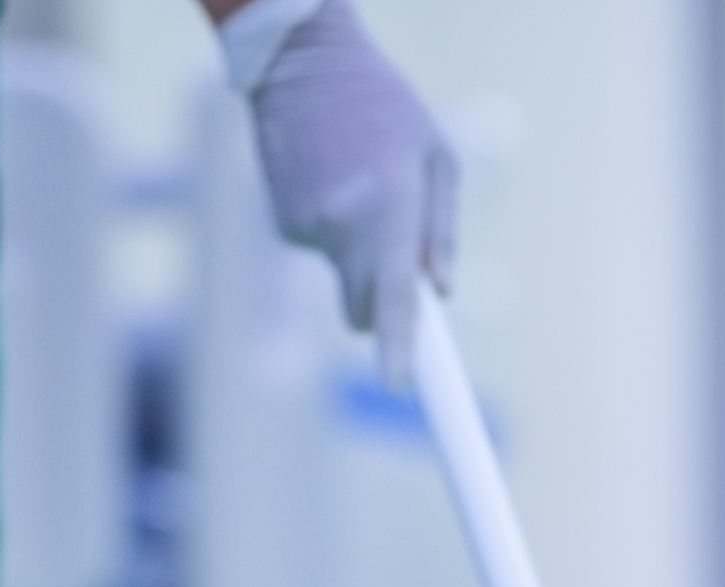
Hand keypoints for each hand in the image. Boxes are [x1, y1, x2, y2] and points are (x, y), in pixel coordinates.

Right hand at [221, 0, 457, 384]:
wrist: (300, 62)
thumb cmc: (383, 105)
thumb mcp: (436, 156)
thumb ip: (442, 231)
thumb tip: (440, 293)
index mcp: (389, 207)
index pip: (392, 294)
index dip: (397, 345)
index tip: (400, 386)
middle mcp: (342, 226)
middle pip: (362, 307)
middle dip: (380, 301)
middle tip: (397, 260)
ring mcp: (305, 229)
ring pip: (342, 274)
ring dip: (356, 250)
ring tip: (358, 184)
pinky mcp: (282, 226)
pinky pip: (320, 251)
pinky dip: (331, 230)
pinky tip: (331, 180)